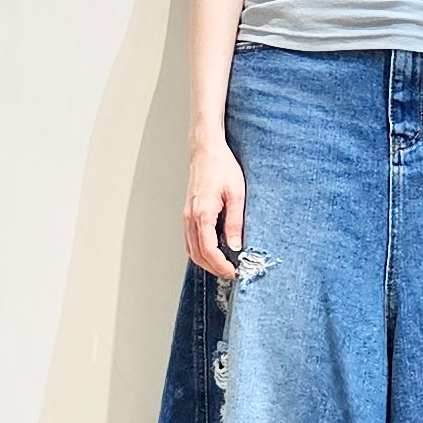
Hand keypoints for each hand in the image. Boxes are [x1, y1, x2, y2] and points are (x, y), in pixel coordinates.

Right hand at [183, 138, 246, 279]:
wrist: (206, 150)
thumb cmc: (221, 167)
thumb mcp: (236, 194)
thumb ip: (235, 222)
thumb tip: (235, 246)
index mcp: (202, 214)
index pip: (208, 251)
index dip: (221, 265)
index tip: (233, 271)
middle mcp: (190, 217)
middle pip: (197, 255)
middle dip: (213, 267)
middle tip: (231, 272)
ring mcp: (186, 216)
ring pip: (191, 249)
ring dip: (206, 261)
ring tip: (224, 264)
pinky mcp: (188, 213)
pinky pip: (190, 239)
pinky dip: (200, 250)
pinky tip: (214, 250)